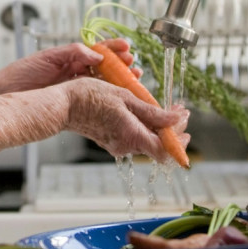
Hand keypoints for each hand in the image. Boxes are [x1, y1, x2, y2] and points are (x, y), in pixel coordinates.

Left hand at [0, 38, 141, 94]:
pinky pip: (93, 98)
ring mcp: (75, 87)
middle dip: (122, 65)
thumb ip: (72, 53)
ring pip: (103, 83)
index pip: (97, 50)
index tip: (126, 48)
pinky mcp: (72, 102)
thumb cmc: (21, 73)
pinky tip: (118, 97)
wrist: (5, 93)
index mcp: (70, 57)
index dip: (113, 49)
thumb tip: (96, 54)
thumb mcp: (47, 57)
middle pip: (105, 67)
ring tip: (133, 79)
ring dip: (119, 81)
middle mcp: (75, 71)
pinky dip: (107, 97)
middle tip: (134, 66)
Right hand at [61, 77, 190, 162]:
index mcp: (132, 136)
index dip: (179, 140)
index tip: (185, 120)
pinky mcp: (111, 140)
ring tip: (163, 108)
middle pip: (158, 145)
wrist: (63, 105)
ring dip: (158, 126)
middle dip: (172, 129)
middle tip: (178, 111)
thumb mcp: (125, 98)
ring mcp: (117, 145)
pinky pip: (134, 136)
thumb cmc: (89, 97)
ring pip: (147, 140)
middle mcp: (126, 146)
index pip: (165, 151)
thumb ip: (152, 112)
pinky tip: (144, 111)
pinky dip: (144, 126)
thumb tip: (176, 119)